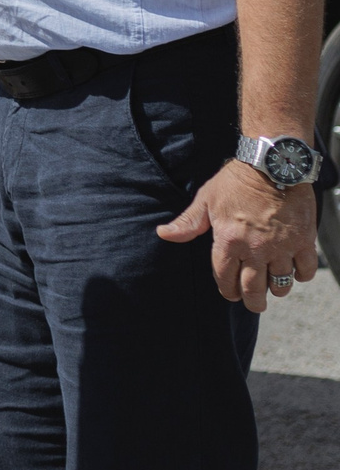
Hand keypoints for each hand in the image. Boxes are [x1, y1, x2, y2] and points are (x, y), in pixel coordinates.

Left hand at [157, 158, 321, 311]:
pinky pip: (306, 269)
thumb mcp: (206, 199)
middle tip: (254, 304)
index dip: (226, 289)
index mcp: (228, 241)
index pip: (224, 277)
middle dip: (252, 301)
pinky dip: (302, 275)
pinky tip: (296, 274)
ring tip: (274, 289)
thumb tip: (163, 234)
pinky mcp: (304, 240)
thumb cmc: (236, 181)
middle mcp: (255, 249)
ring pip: (280, 282)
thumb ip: (187, 223)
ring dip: (276, 289)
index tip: (230, 294)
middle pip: (253, 288)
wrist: (273, 164)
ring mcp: (282, 246)